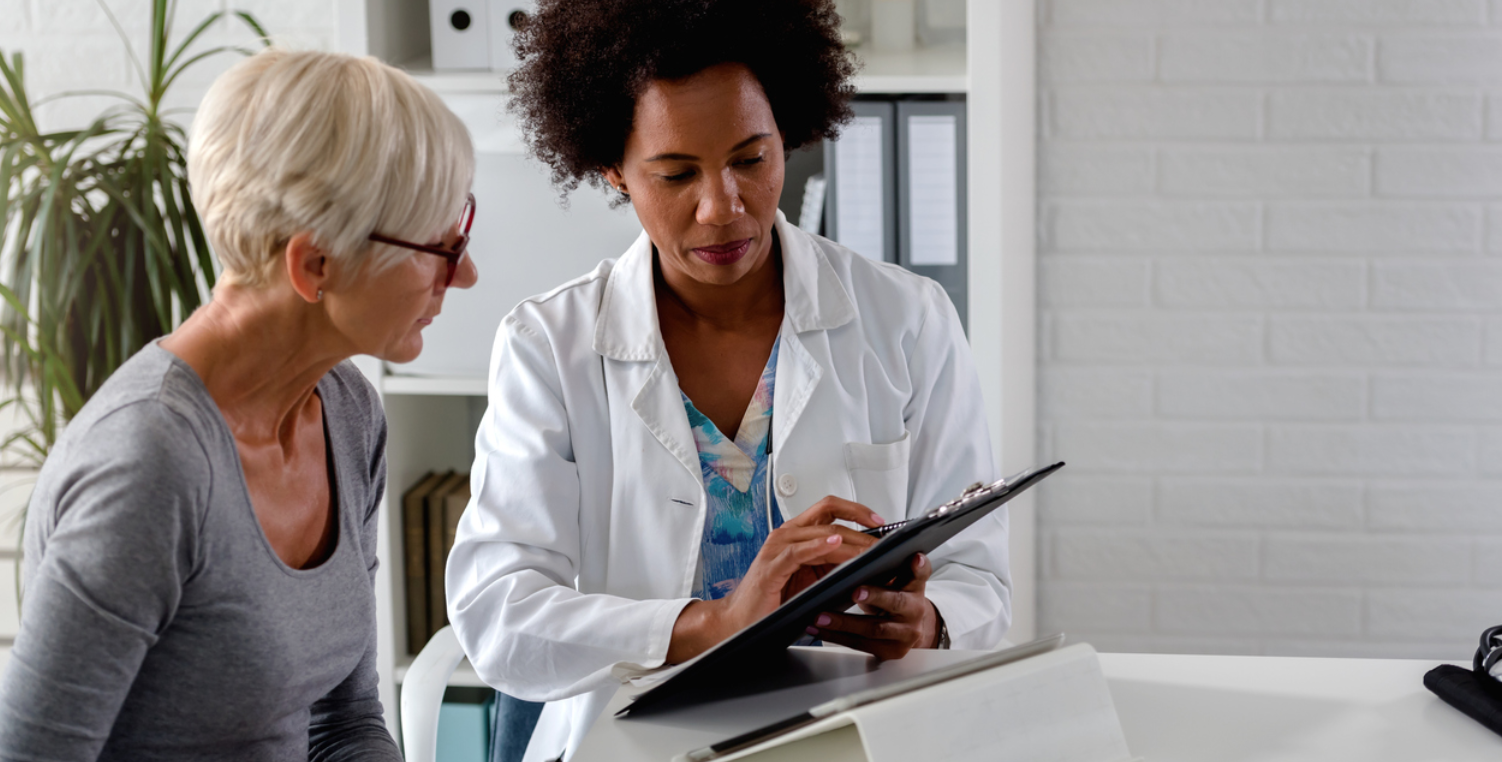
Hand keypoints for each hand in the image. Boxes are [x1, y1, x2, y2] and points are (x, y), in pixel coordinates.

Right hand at [668, 497, 883, 662]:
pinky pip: (798, 551)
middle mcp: (788, 535)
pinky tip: (835, 545)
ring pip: (820, 531)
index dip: (858, 511)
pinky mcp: (772, 565)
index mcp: (798, 535)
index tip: (882, 521)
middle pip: (829, 514)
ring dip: (849, 540)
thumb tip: (871, 566)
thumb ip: (837, 569)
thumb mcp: (814, 582)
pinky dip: (818, 545)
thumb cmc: (774, 603)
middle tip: (884, 540)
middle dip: (861, 525)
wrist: (739, 622)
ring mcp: (778, 547)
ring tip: (871, 547)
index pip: (831, 509)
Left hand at [806, 552, 938, 660]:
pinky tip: (819, 628)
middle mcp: (914, 611)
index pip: (921, 574)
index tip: (914, 557)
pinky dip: (837, 636)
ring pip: (874, 628)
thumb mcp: (896, 579)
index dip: (919, 567)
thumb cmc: (894, 596)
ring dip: (844, 623)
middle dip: (875, 596)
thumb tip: (856, 546)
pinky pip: (861, 644)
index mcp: (916, 587)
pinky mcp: (890, 651)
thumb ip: (887, 565)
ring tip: (820, 615)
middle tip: (855, 591)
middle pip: (896, 603)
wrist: (909, 628)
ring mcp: (904, 634)